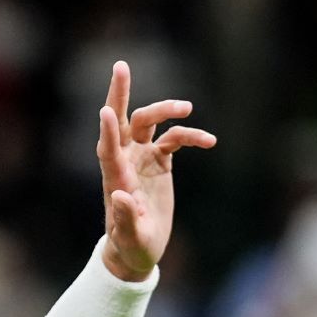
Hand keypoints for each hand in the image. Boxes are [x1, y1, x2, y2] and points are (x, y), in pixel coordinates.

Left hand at [96, 61, 216, 280]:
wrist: (138, 249)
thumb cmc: (131, 247)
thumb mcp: (131, 238)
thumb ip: (125, 219)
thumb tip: (119, 195)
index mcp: (115, 179)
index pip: (108, 149)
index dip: (108, 130)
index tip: (106, 110)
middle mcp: (126, 161)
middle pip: (122, 121)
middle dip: (121, 94)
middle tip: (121, 66)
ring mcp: (142, 158)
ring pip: (150, 122)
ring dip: (166, 110)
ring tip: (188, 109)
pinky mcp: (159, 161)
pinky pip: (174, 138)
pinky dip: (191, 136)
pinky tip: (210, 141)